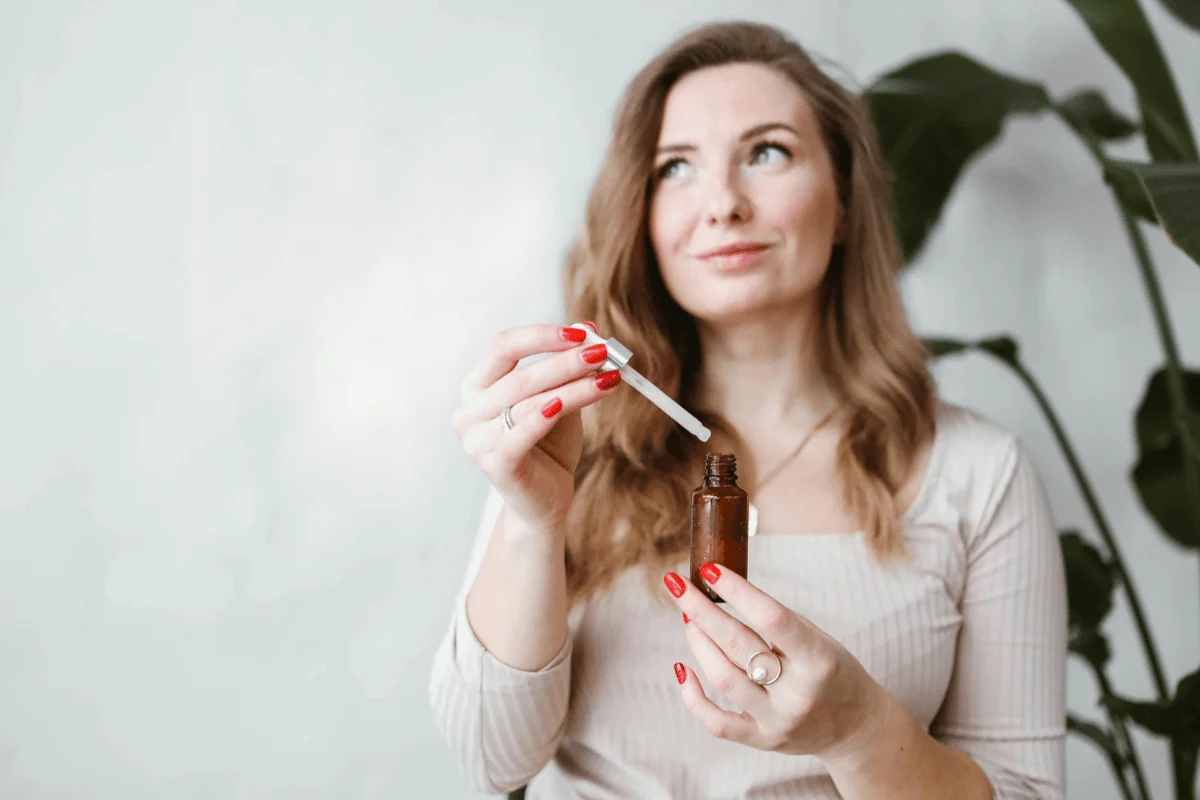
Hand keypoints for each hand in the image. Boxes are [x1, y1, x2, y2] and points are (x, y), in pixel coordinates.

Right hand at [452, 321, 620, 533]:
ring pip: (528, 403)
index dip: (541, 335)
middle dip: (565, 361)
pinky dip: (544, 417)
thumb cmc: (548, 446)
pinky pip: (520, 435)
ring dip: (573, 387)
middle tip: (602, 353)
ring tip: (608, 378)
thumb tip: (590, 326)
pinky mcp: (495, 465)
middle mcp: (469, 410)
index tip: (581, 333)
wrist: (544, 502)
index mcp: (478, 386)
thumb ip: (568, 365)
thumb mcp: (561, 398)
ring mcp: (477, 440)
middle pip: (519, 375)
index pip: (503, 347)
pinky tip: (567, 404)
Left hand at [662, 563, 891, 759]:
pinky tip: (682, 668)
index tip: (709, 570)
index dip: (737, 591)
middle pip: (738, 645)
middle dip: (700, 610)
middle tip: (678, 585)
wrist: (856, 728)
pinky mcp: (762, 740)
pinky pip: (715, 722)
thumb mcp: (819, 640)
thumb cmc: (833, 672)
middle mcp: (798, 693)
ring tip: (688, 618)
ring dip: (697, 642)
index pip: (771, 618)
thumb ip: (775, 623)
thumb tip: (720, 593)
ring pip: (722, 678)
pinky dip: (692, 695)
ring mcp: (778, 721)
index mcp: (819, 659)